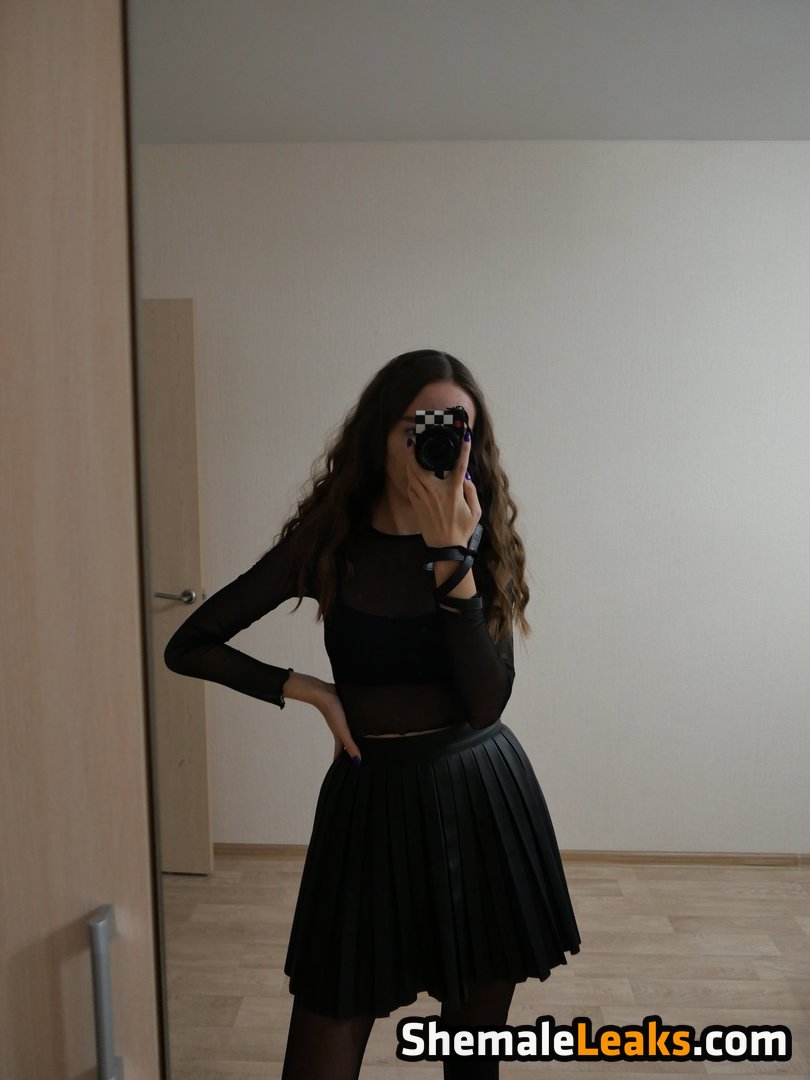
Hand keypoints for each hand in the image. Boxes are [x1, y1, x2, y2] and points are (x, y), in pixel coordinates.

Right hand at [282, 672, 361, 763]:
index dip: (343, 763)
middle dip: (350, 752)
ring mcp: (341, 720)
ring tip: (363, 742)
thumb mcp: (343, 730)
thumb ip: (350, 745)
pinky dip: (354, 726)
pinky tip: (361, 722)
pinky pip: (350, 721)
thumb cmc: (332, 711)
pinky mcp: (344, 711)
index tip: (347, 772)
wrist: (323, 692)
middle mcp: (340, 729)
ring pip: (348, 732)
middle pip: (345, 743)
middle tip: (358, 759)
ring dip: (353, 738)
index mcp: (339, 736)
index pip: (340, 753)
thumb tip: (358, 762)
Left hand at [405, 426, 480, 547]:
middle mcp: (436, 493)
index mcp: (453, 493)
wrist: (446, 549)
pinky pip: (411, 487)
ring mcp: (424, 499)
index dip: (464, 450)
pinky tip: (412, 472)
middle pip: (420, 467)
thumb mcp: (475, 511)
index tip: (465, 436)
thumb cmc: (462, 530)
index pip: (460, 466)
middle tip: (413, 441)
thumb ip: (471, 492)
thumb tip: (466, 477)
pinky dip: (410, 477)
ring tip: (410, 452)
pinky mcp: (417, 506)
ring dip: (410, 462)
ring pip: (412, 476)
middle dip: (414, 453)